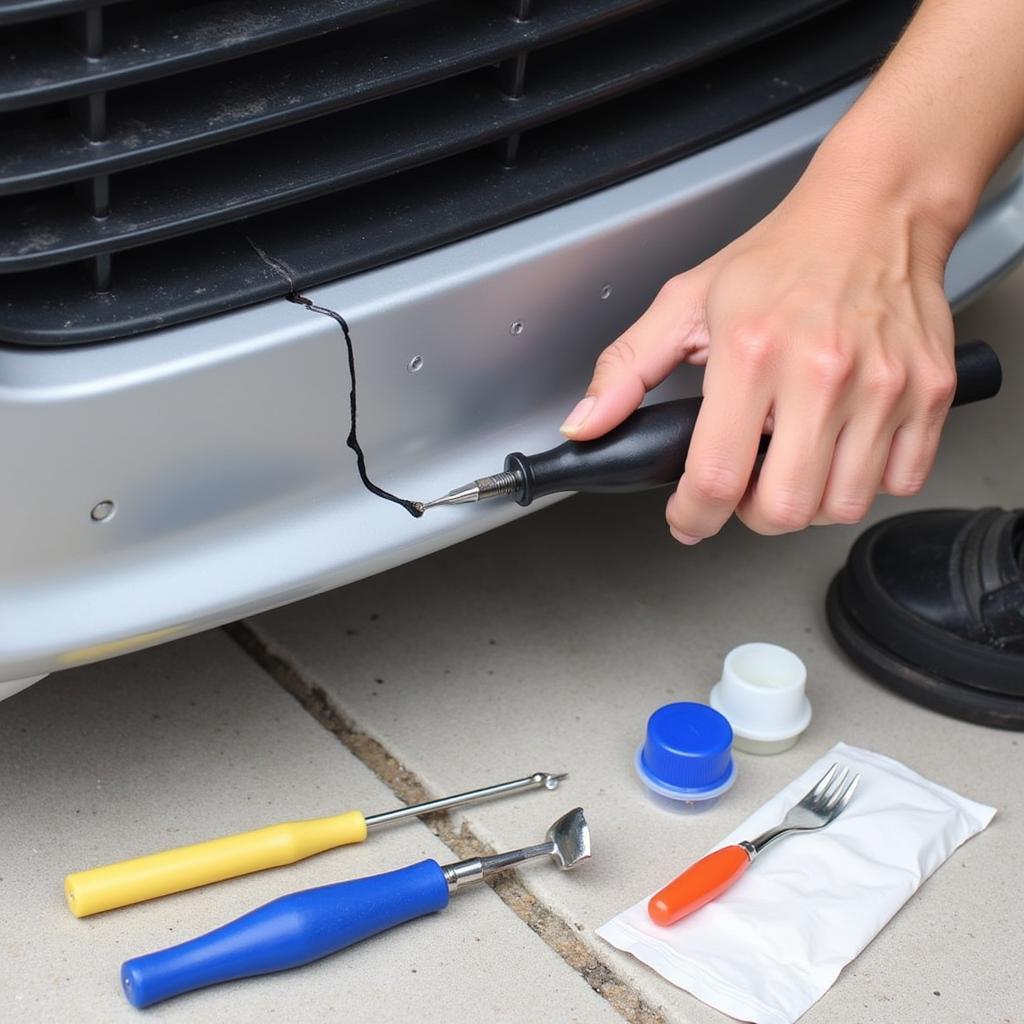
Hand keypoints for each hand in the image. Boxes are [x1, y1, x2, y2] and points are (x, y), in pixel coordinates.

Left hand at [560, 157, 958, 543]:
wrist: (874, 211)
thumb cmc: (781, 257)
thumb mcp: (685, 303)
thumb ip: (626, 369)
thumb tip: (584, 425)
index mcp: (751, 353)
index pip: (716, 479)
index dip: (692, 517)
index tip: (686, 517)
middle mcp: (822, 373)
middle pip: (784, 509)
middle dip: (751, 515)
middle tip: (743, 486)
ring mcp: (884, 386)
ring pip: (842, 506)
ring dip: (807, 503)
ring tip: (791, 462)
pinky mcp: (930, 392)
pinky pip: (901, 480)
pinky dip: (866, 482)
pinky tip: (842, 448)